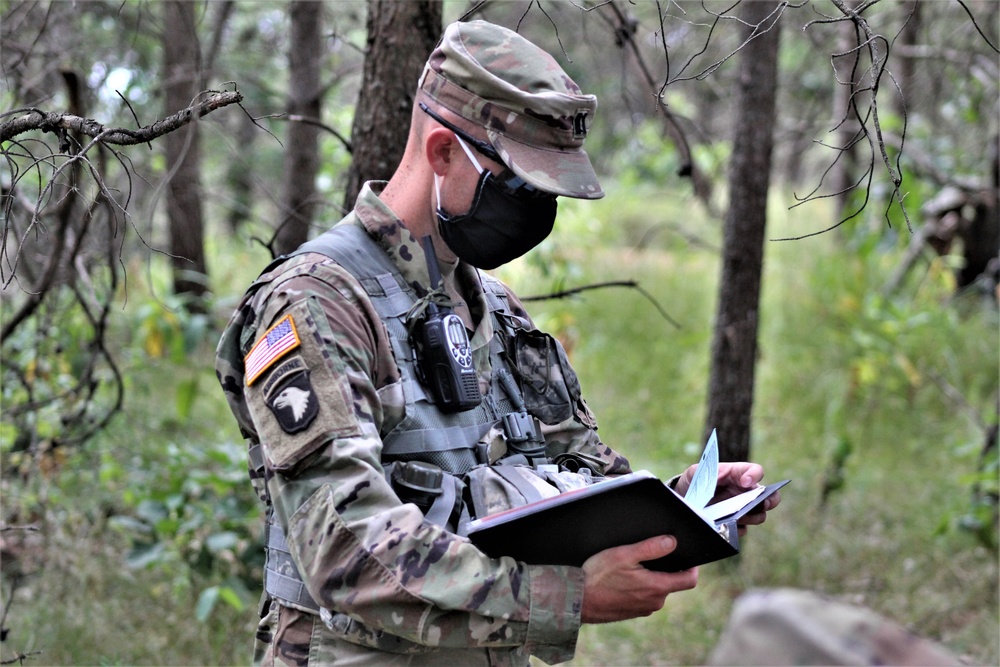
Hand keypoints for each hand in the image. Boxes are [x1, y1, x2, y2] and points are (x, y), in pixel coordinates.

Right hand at [581, 535, 698, 623]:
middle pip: (672, 583)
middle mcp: (654, 602)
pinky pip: (644, 597)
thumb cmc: (598, 577)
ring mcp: (643, 609)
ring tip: (632, 566)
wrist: (576, 600)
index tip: (687, 556)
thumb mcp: (624, 554)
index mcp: (657, 587)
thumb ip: (651, 548)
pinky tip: (622, 579)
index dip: (692, 566)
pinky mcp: (632, 612)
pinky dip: (639, 587)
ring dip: (651, 578)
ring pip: (657, 590)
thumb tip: (672, 541)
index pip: (689, 580)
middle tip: (651, 555)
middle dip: (666, 568)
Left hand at [674, 462, 781, 535]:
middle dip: (770, 500)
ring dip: (752, 517)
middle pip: (770, 496)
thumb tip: (722, 474)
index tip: (745, 482)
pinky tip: (725, 526)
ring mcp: (742, 510)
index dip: (754, 475)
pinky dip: (736, 529)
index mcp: (737, 475)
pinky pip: (742, 530)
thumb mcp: (695, 472)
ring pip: (759, 516)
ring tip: (738, 516)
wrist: (683, 501)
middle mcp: (745, 492)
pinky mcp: (735, 524)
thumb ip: (708, 471)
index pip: (756, 471)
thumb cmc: (693, 482)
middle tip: (761, 503)